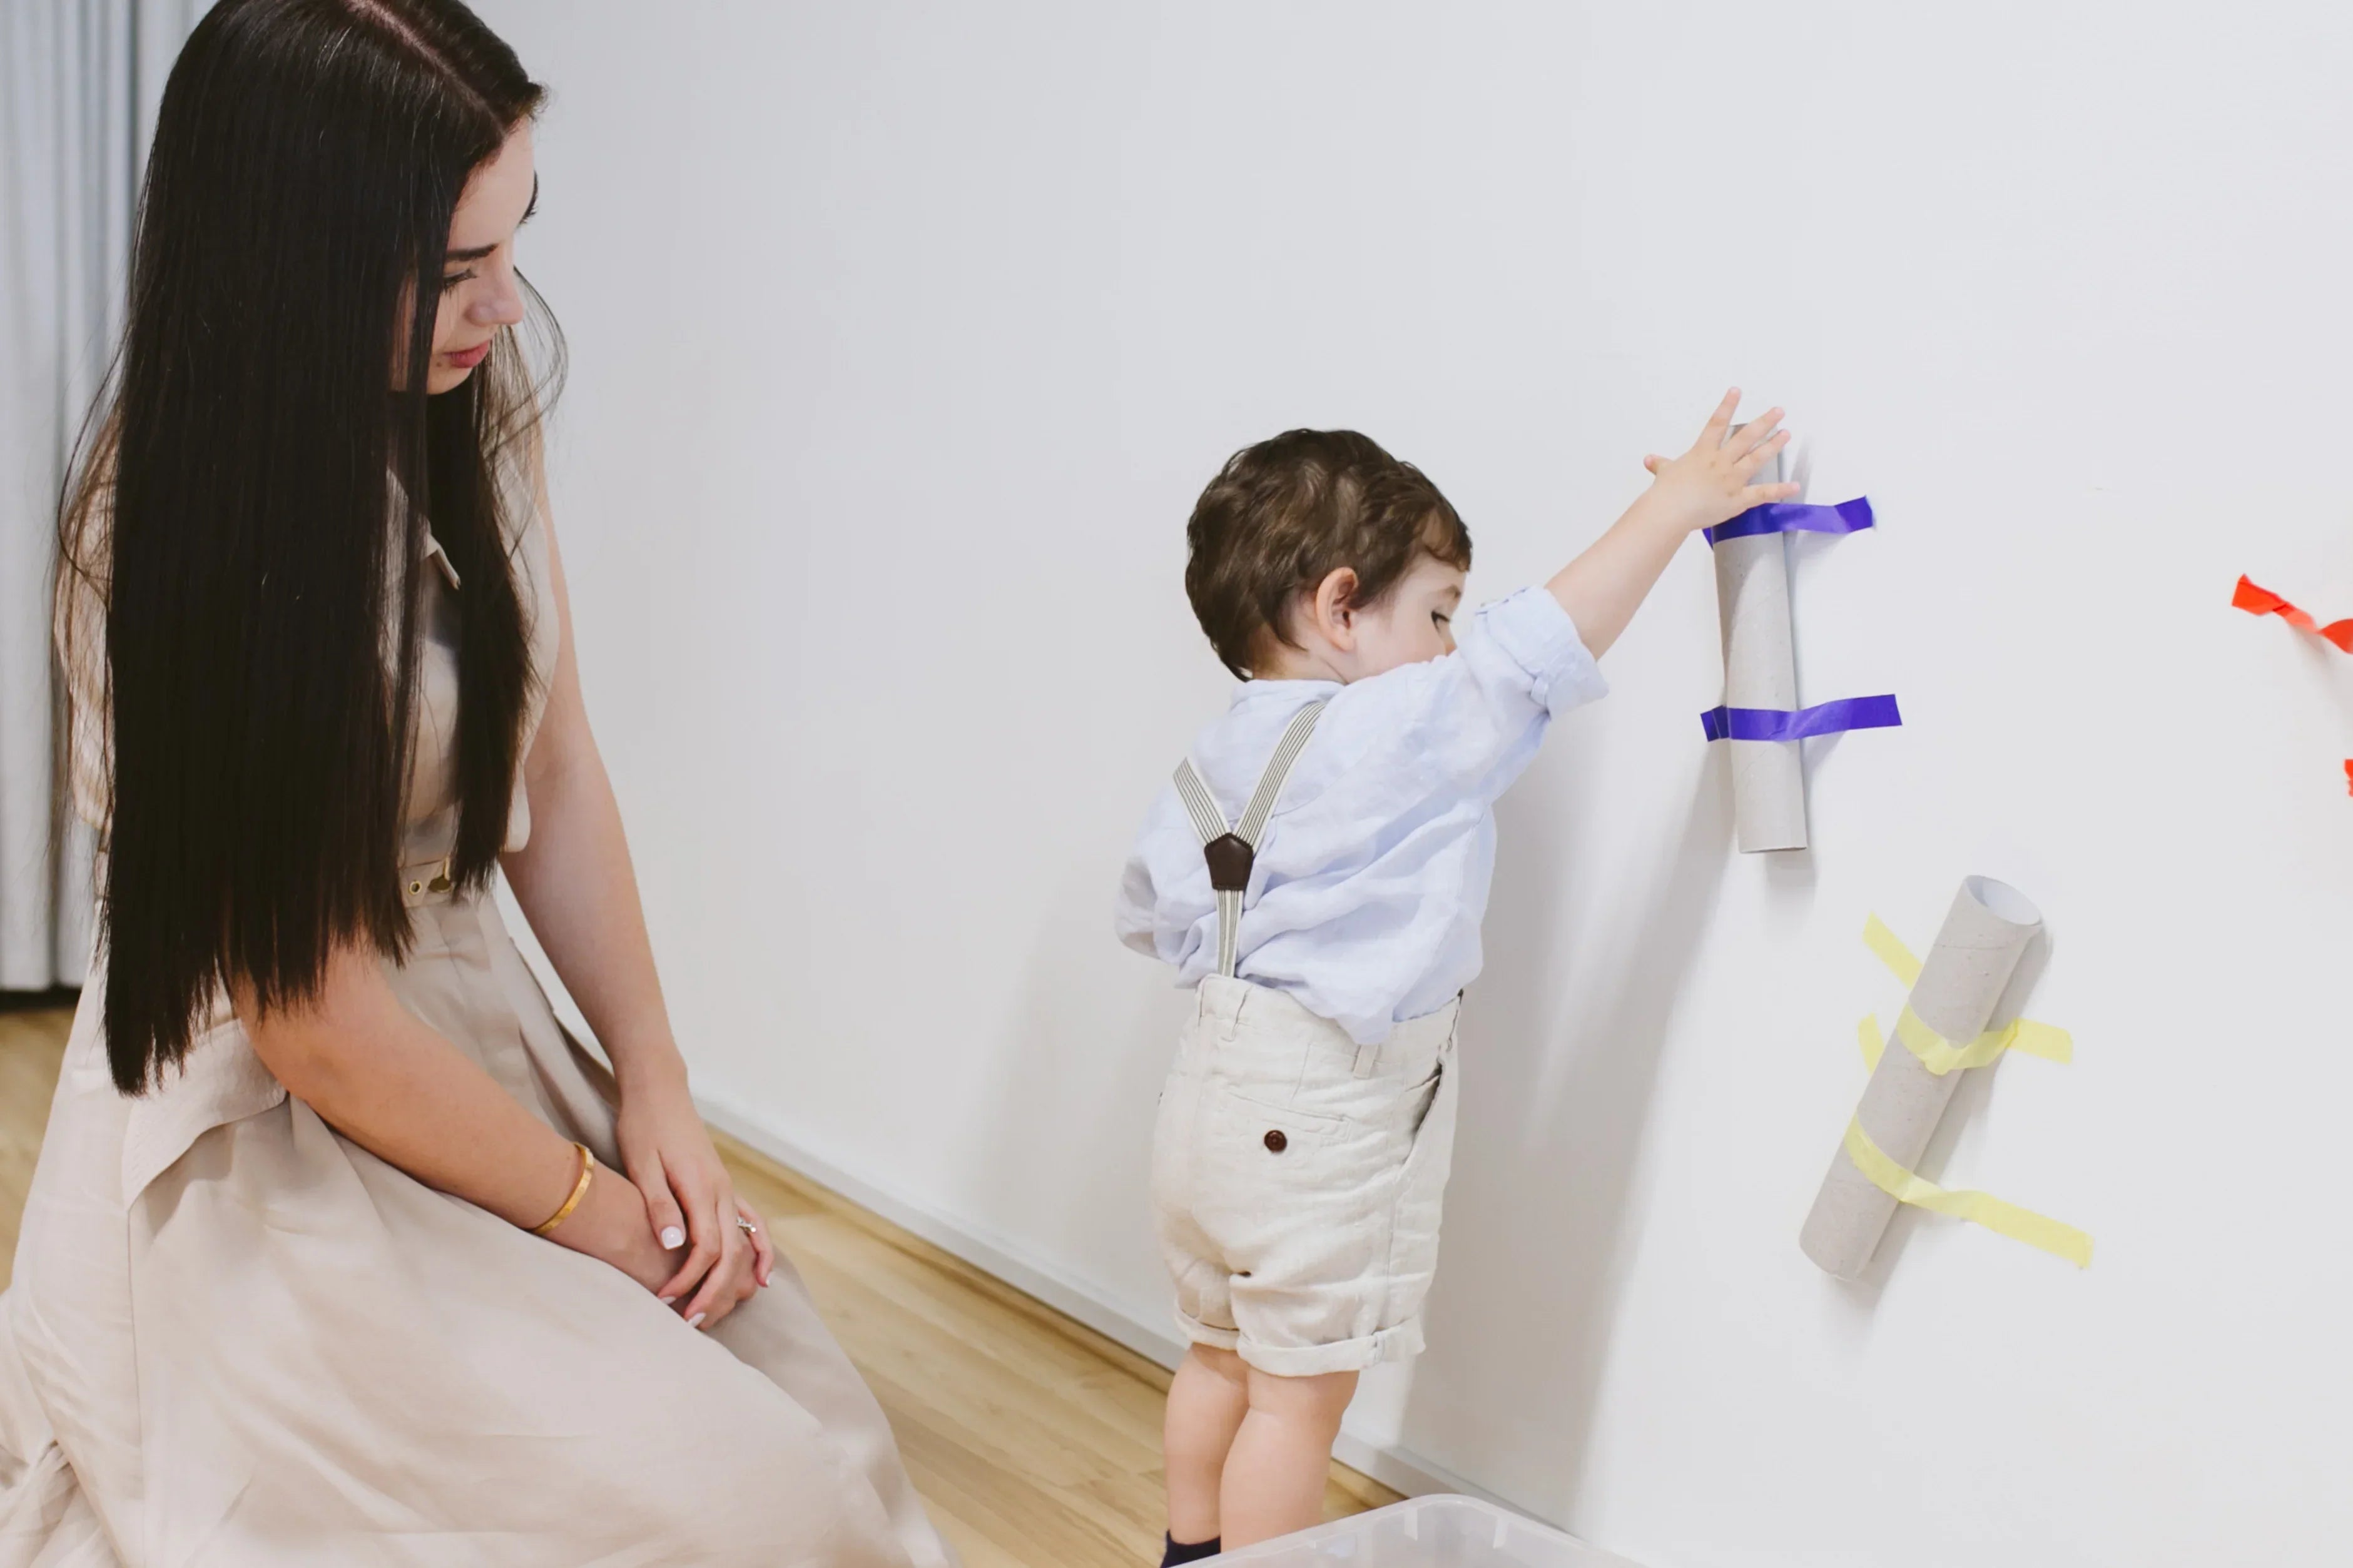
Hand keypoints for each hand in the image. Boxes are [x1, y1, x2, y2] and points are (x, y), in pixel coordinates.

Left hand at [614, 1070, 773, 1329]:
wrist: (659, 1093)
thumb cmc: (643, 1127)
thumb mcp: (642, 1164)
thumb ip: (659, 1204)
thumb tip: (675, 1244)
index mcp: (701, 1187)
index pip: (706, 1246)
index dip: (689, 1278)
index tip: (665, 1300)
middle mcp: (722, 1190)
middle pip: (730, 1252)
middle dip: (712, 1291)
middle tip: (690, 1322)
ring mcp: (728, 1189)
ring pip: (744, 1243)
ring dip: (733, 1280)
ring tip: (716, 1311)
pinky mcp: (724, 1188)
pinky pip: (752, 1225)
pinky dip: (760, 1252)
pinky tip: (759, 1277)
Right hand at [1636, 388, 1799, 533]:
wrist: (1670, 512)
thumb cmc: (1666, 492)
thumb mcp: (1663, 473)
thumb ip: (1660, 464)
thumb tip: (1649, 460)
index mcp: (1703, 453)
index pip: (1716, 423)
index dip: (1727, 405)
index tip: (1737, 390)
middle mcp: (1721, 462)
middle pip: (1746, 438)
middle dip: (1764, 422)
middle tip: (1779, 411)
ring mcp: (1732, 480)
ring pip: (1757, 459)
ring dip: (1773, 445)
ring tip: (1786, 434)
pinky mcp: (1738, 499)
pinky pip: (1762, 494)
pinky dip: (1780, 490)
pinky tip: (1794, 485)